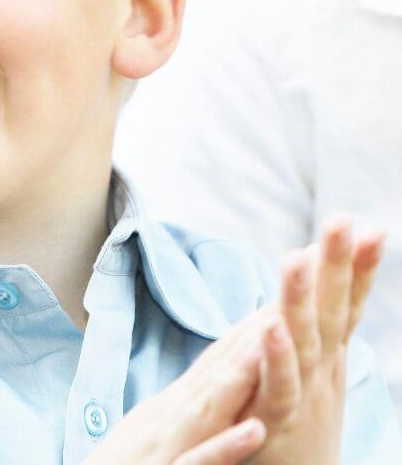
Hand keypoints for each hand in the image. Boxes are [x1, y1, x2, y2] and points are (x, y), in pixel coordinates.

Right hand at [81, 308, 271, 464]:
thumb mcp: (150, 440)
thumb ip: (181, 417)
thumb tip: (208, 392)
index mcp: (168, 414)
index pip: (211, 367)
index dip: (246, 335)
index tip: (278, 304)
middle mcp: (166, 423)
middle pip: (214, 375)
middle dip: (251, 339)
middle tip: (285, 300)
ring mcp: (167, 451)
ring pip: (208, 410)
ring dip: (238, 377)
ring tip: (270, 344)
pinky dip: (225, 447)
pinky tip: (255, 431)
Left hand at [242, 218, 385, 464]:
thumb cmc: (296, 425)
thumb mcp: (311, 372)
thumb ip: (313, 328)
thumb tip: (315, 278)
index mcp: (327, 355)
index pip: (347, 305)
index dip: (358, 269)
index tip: (373, 228)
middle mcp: (321, 370)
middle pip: (331, 310)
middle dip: (338, 265)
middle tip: (342, 219)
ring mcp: (302, 393)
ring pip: (303, 338)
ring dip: (302, 298)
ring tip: (298, 257)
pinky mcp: (274, 418)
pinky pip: (276, 382)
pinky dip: (275, 354)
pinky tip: (270, 324)